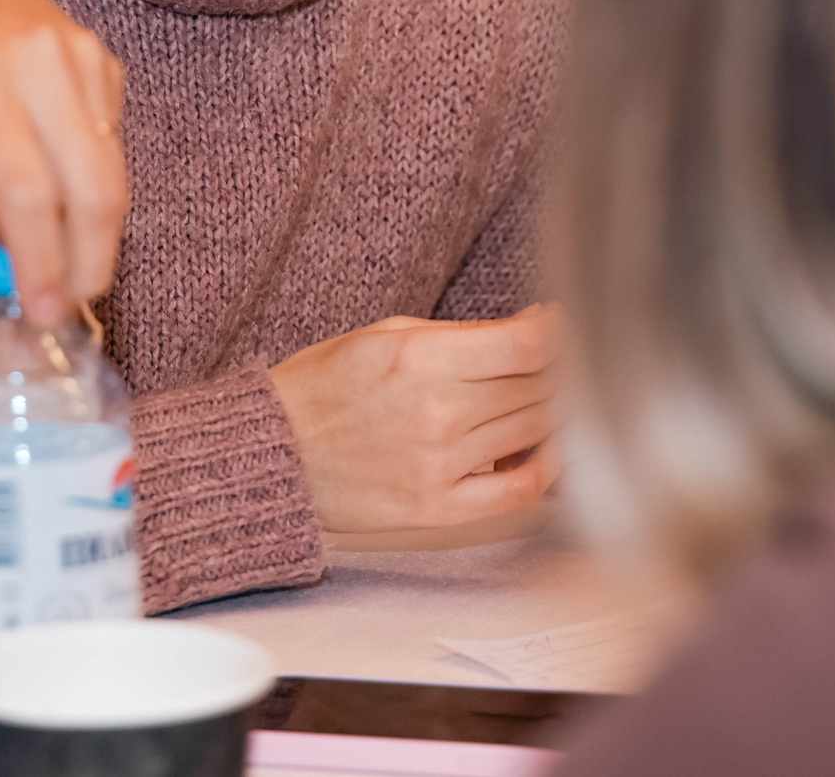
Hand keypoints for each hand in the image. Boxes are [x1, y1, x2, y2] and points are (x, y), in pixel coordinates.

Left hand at [0, 0, 126, 339]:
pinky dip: (93, 186)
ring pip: (112, 173)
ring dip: (97, 233)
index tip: (43, 312)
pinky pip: (112, 145)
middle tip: (70, 303)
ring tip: (66, 265)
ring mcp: (81, 55)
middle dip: (90, 261)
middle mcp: (37, 63)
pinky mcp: (105, 60)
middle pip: (91, 188)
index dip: (42, 262)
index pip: (27, 193)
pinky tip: (61, 193)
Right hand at [270, 305, 562, 533]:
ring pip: (537, 430)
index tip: (558, 325)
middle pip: (539, 386)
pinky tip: (541, 446)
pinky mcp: (441, 508)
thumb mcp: (387, 335)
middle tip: (547, 359)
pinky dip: (545, 465)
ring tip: (537, 395)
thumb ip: (463, 335)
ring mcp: (442, 464)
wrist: (276, 455)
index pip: (527, 346)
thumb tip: (534, 330)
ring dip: (551, 409)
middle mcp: (438, 413)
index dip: (557, 332)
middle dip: (554, 366)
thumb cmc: (325, 388)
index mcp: (421, 359)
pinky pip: (521, 489)